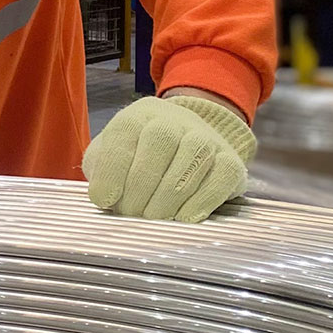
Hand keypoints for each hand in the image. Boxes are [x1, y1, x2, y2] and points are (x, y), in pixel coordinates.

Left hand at [83, 92, 255, 222]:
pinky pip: (222, 176)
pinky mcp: (231, 161)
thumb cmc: (137, 158)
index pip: (125, 132)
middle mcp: (174, 120)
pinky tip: (184, 217)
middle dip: (141, 185)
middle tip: (130, 213)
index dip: (112, 169)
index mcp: (138, 115)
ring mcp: (206, 137)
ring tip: (153, 218)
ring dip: (169, 195)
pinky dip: (203, 200)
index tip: (103, 199)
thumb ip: (101, 171)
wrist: (185, 148)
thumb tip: (104, 198)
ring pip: (193, 156)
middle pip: (160, 141)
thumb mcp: (108, 157)